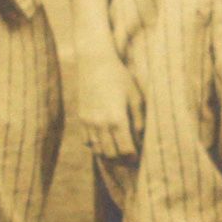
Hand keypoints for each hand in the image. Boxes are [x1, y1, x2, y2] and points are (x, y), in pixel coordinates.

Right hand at [71, 43, 142, 164]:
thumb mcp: (136, 97)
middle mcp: (100, 123)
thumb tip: (140, 139)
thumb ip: (139, 120)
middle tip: (129, 158)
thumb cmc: (120, 77)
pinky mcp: (81, 118)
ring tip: (118, 151)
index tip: (138, 157)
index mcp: (117, 118)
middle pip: (110, 154)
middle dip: (121, 159)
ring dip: (108, 154)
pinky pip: (87, 141)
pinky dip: (96, 145)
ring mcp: (88, 121)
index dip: (133, 157)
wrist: (94, 62)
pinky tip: (105, 140)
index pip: (126, 149)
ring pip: (97, 150)